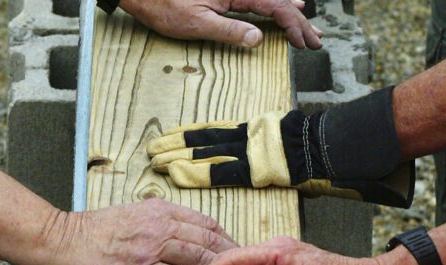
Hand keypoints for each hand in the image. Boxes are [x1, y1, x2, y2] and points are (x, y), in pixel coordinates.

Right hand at [39, 199, 237, 264]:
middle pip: (209, 240)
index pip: (206, 223)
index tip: (237, 249)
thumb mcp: (134, 211)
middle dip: (231, 254)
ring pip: (199, 257)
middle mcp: (161, 224)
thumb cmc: (99, 228)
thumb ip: (161, 218)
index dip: (227, 237)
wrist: (66, 239)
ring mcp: (152, 246)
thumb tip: (186, 230)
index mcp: (161, 209)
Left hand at [119, 0, 322, 48]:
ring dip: (291, 14)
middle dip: (299, 22)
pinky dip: (276, 6)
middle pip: (278, 1)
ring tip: (308, 27)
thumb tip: (258, 39)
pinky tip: (287, 7)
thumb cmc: (164, 5)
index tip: (305, 43)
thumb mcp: (196, 23)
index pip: (275, 7)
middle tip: (316, 40)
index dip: (294, 25)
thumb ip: (228, 30)